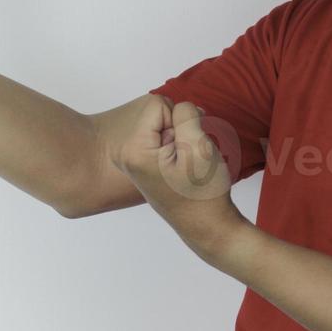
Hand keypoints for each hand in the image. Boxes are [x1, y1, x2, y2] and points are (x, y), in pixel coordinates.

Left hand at [113, 97, 248, 263]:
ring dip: (181, 137)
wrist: (206, 225)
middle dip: (180, 128)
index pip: (159, 104)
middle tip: (189, 158)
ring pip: (163, 125)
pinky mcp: (141, 162)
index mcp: (134, 149)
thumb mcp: (200, 146)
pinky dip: (177, 146)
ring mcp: (132, 159)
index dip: (181, 120)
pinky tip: (182, 167)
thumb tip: (179, 106)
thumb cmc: (204, 193)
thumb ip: (186, 114)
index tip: (186, 148)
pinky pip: (162, 138)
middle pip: (158, 113)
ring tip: (186, 164)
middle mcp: (125, 153)